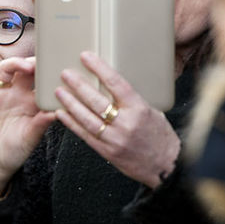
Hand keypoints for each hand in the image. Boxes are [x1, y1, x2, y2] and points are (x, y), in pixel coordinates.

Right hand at [0, 56, 55, 203]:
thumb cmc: (14, 152)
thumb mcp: (30, 139)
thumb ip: (40, 125)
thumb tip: (56, 111)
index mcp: (32, 104)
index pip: (42, 82)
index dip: (49, 73)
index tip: (59, 67)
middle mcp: (17, 96)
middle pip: (25, 71)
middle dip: (34, 63)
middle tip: (43, 63)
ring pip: (5, 70)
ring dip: (15, 63)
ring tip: (25, 67)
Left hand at [54, 51, 179, 188]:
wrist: (166, 166)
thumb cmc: (160, 135)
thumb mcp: (152, 111)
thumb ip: (132, 100)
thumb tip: (112, 83)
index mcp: (139, 108)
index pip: (116, 83)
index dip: (99, 68)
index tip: (86, 56)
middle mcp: (126, 123)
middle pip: (96, 101)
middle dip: (78, 85)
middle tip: (65, 73)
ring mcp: (115, 139)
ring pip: (86, 118)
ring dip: (70, 103)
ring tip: (59, 91)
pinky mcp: (107, 152)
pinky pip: (85, 135)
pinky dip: (71, 123)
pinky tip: (61, 113)